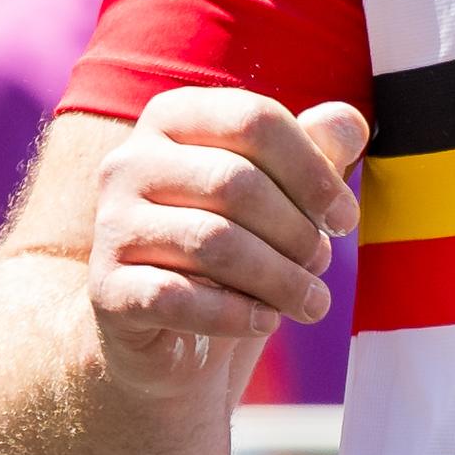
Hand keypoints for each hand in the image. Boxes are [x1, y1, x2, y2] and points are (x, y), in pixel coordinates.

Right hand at [88, 90, 366, 393]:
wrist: (172, 335)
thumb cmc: (238, 247)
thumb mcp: (285, 195)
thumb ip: (316, 152)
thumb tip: (349, 123)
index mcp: (173, 119)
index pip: (253, 119)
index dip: (312, 170)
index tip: (344, 219)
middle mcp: (128, 163)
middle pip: (235, 181)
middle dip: (297, 230)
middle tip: (321, 264)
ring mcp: (111, 225)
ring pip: (212, 241)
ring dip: (278, 277)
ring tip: (310, 301)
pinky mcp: (106, 289)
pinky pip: (177, 297)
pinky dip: (235, 314)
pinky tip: (265, 321)